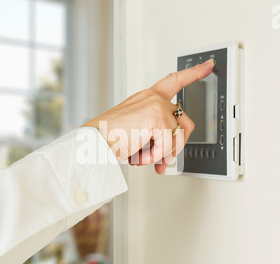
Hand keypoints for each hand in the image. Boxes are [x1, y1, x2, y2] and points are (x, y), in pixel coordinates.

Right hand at [83, 58, 214, 173]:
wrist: (95, 141)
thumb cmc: (110, 135)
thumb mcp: (136, 130)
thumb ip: (155, 134)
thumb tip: (168, 153)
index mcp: (148, 97)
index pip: (175, 80)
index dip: (193, 73)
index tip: (208, 66)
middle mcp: (154, 98)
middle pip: (185, 123)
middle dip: (176, 145)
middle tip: (163, 158)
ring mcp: (157, 106)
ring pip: (178, 136)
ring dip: (163, 153)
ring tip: (144, 156)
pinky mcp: (158, 118)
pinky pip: (168, 146)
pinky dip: (155, 157)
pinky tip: (140, 155)